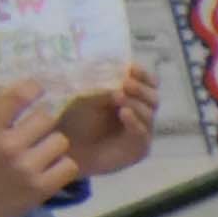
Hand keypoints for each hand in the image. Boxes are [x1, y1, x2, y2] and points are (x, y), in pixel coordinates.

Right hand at [0, 83, 83, 216]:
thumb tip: (8, 91)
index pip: (18, 97)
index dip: (33, 89)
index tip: (37, 90)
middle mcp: (8, 146)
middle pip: (47, 118)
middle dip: (41, 123)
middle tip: (34, 132)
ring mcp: (28, 168)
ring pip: (61, 141)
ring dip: (53, 144)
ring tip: (41, 151)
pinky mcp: (42, 188)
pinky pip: (69, 165)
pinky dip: (62, 165)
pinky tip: (48, 167)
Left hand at [64, 62, 154, 176]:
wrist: (64, 148)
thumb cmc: (72, 121)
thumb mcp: (86, 98)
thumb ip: (104, 88)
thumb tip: (119, 76)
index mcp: (129, 96)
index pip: (147, 83)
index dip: (143, 75)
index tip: (132, 67)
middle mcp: (138, 113)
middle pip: (153, 97)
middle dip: (141, 88)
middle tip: (126, 83)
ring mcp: (140, 131)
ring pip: (149, 113)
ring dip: (136, 102)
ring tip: (117, 96)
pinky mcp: (139, 149)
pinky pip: (143, 133)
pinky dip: (135, 121)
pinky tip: (124, 113)